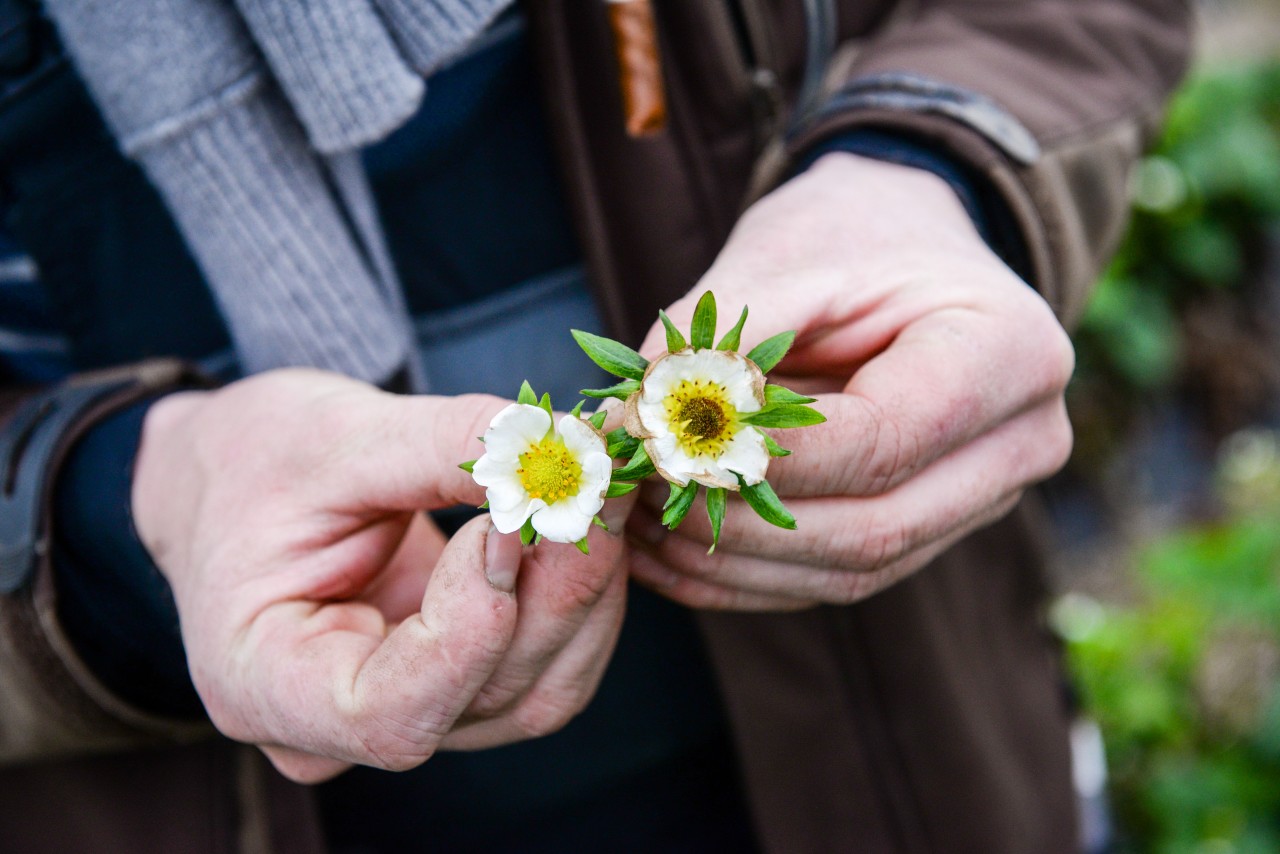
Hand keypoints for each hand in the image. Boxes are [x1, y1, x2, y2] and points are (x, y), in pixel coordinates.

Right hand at [133, 369, 629, 781]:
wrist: (231, 477)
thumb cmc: (252, 458)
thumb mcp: (331, 436)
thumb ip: (447, 446)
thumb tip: (563, 446)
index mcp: (266, 686)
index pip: (392, 714)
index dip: (472, 627)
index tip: (505, 523)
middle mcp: (339, 731)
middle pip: (488, 695)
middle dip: (560, 583)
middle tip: (601, 479)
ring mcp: (411, 713)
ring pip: (538, 687)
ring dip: (587, 585)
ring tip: (602, 485)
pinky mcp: (462, 684)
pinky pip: (548, 661)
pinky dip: (582, 590)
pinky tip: (590, 518)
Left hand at [626, 153, 1073, 609]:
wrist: (904, 242)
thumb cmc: (850, 232)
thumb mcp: (782, 258)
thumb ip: (712, 345)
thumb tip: (630, 431)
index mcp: (1009, 354)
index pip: (879, 443)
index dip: (763, 460)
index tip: (660, 446)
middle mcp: (1020, 442)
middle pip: (873, 528)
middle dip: (737, 523)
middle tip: (635, 493)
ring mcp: (984, 496)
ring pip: (850, 570)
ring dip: (730, 561)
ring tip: (636, 524)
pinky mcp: (934, 526)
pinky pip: (836, 575)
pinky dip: (745, 573)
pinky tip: (666, 552)